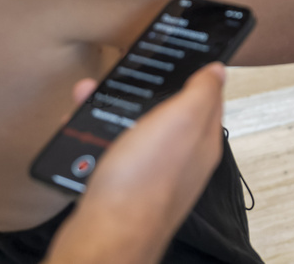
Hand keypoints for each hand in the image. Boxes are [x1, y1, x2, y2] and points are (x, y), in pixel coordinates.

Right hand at [41, 63, 226, 263]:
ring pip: (132, 133)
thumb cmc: (143, 182)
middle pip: (165, 114)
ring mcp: (149, 178)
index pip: (207, 98)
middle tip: (122, 75)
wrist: (103, 238)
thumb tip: (217, 70)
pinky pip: (107, 155)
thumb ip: (202, 92)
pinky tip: (76, 132)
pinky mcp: (120, 192)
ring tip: (87, 96)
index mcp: (201, 141)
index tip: (177, 55)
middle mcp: (179, 161)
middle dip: (142, 93)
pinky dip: (92, 140)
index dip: (193, 74)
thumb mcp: (181, 119)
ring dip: (110, 112)